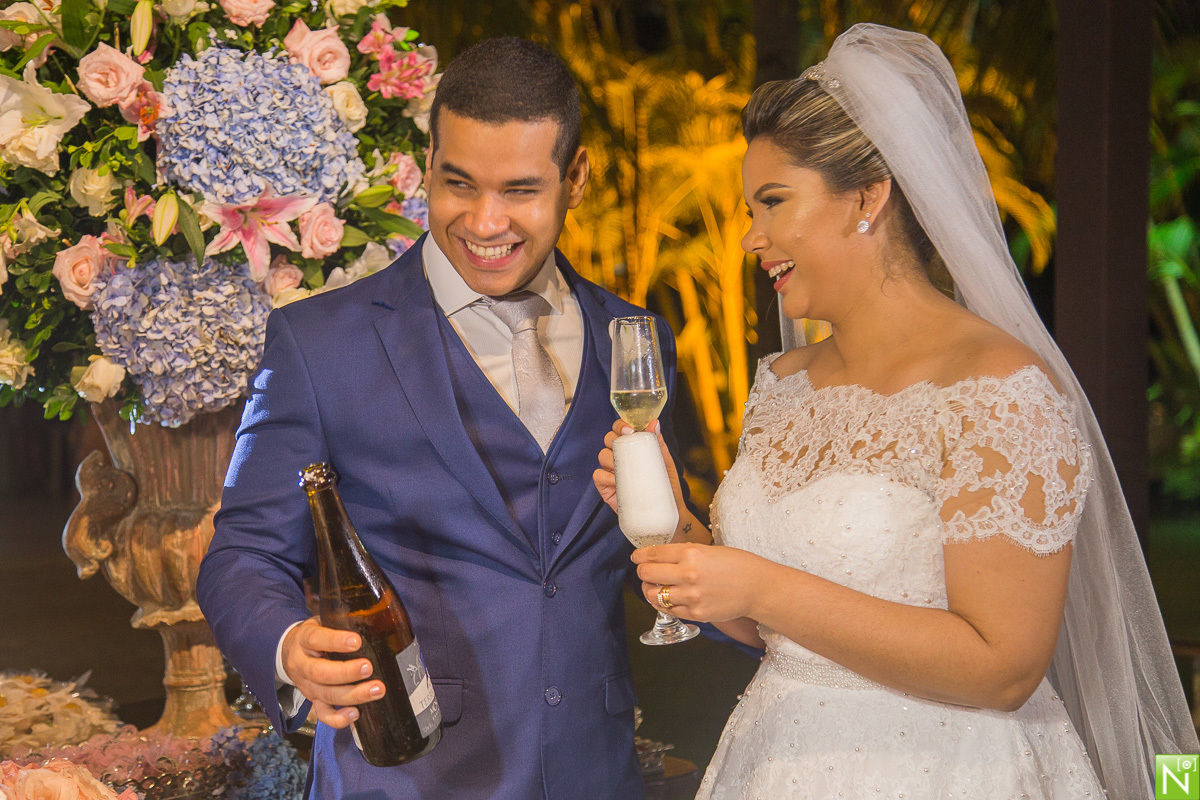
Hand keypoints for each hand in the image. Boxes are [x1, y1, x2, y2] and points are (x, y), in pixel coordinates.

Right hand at [281, 617, 384, 728]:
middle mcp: (303, 664)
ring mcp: (307, 685)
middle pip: (320, 673)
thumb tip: (377, 618)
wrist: (291, 651)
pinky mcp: (313, 700)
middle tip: (368, 667)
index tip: (356, 641)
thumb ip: (343, 621)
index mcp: (305, 639)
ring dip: (352, 695)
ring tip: (376, 690)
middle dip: (346, 672)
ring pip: (326, 694)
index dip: (335, 641)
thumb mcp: (324, 621)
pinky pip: (323, 714)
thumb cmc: (317, 634)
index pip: (316, 639)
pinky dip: (338, 718)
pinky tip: (356, 714)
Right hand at [593, 419, 685, 516]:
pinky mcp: (606, 488)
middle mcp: (619, 458)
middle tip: (626, 440)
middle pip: (608, 439)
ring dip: (611, 457)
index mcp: (632, 449)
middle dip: (614, 437)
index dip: (620, 425)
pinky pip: (598, 476)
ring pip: (602, 455)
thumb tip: (655, 423)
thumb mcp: (665, 464)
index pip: (620, 430)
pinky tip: (617, 481)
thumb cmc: (666, 488)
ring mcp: (611, 473)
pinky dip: (606, 476)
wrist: (665, 514)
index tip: (629, 429)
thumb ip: (659, 444)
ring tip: (624, 465)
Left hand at [632, 542, 770, 622]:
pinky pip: (669, 610)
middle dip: (642, 572)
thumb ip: (684, 554)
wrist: (758, 588)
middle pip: (647, 575)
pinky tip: (669, 598)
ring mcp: (691, 597)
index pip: (652, 555)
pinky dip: (665, 604)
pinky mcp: (696, 614)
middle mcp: (688, 574)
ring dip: (650, 590)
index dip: (640, 556)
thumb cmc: (737, 565)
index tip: (637, 557)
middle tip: (645, 571)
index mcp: (691, 553)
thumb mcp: (708, 550)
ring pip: (654, 596)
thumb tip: (659, 557)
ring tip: (654, 587)